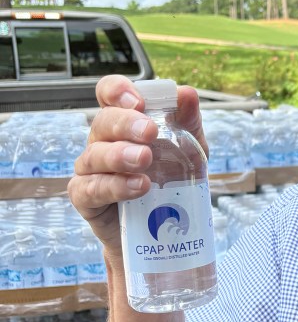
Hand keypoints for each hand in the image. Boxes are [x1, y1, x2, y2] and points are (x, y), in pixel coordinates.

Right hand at [68, 75, 206, 255]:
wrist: (161, 230)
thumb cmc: (170, 182)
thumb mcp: (188, 151)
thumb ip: (188, 122)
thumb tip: (187, 94)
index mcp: (124, 123)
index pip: (109, 94)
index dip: (117, 91)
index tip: (138, 101)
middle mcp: (103, 141)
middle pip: (102, 122)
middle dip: (125, 124)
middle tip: (150, 132)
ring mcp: (91, 170)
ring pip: (94, 155)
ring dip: (119, 155)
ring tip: (144, 161)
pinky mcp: (85, 198)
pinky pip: (90, 189)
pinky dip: (114, 186)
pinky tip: (138, 187)